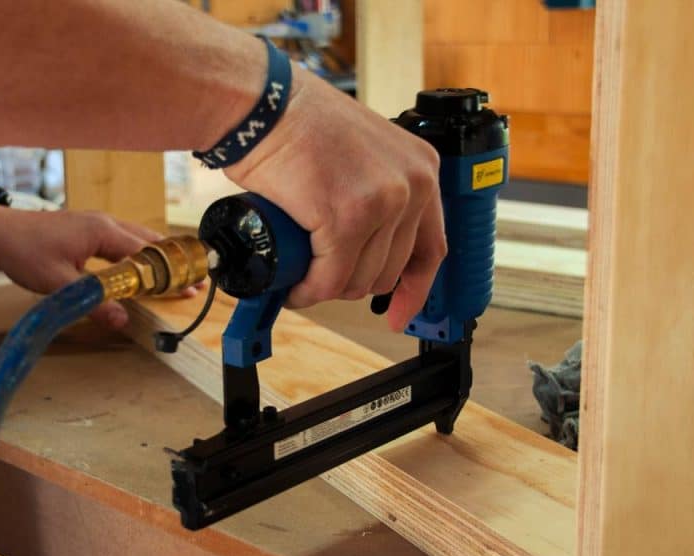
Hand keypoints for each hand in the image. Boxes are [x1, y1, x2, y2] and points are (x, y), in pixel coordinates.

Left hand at [0, 208, 188, 328]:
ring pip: (136, 239)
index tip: (190, 287)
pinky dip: (138, 253)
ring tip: (176, 274)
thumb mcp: (57, 284)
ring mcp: (95, 223)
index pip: (145, 255)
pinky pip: (122, 239)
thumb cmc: (24, 252)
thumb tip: (123, 320)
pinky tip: (141, 264)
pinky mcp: (86, 229)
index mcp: (102, 231)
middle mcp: (104, 223)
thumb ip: (92, 302)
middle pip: (148, 243)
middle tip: (193, 281)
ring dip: (156, 258)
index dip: (168, 275)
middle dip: (171, 264)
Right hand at [223, 69, 445, 331]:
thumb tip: (369, 244)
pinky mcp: (345, 218)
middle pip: (389, 271)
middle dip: (351, 283)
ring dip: (327, 288)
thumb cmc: (297, 122)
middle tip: (320, 274)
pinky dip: (309, 290)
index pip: (432, 248)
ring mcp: (382, 203)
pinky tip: (295, 286)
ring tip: (302, 274)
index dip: (414, 290)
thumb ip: (379, 188)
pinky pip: (330, 278)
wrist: (261, 103)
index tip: (399, 314)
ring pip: (359, 280)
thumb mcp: (362, 153)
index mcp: (422, 168)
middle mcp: (412, 185)